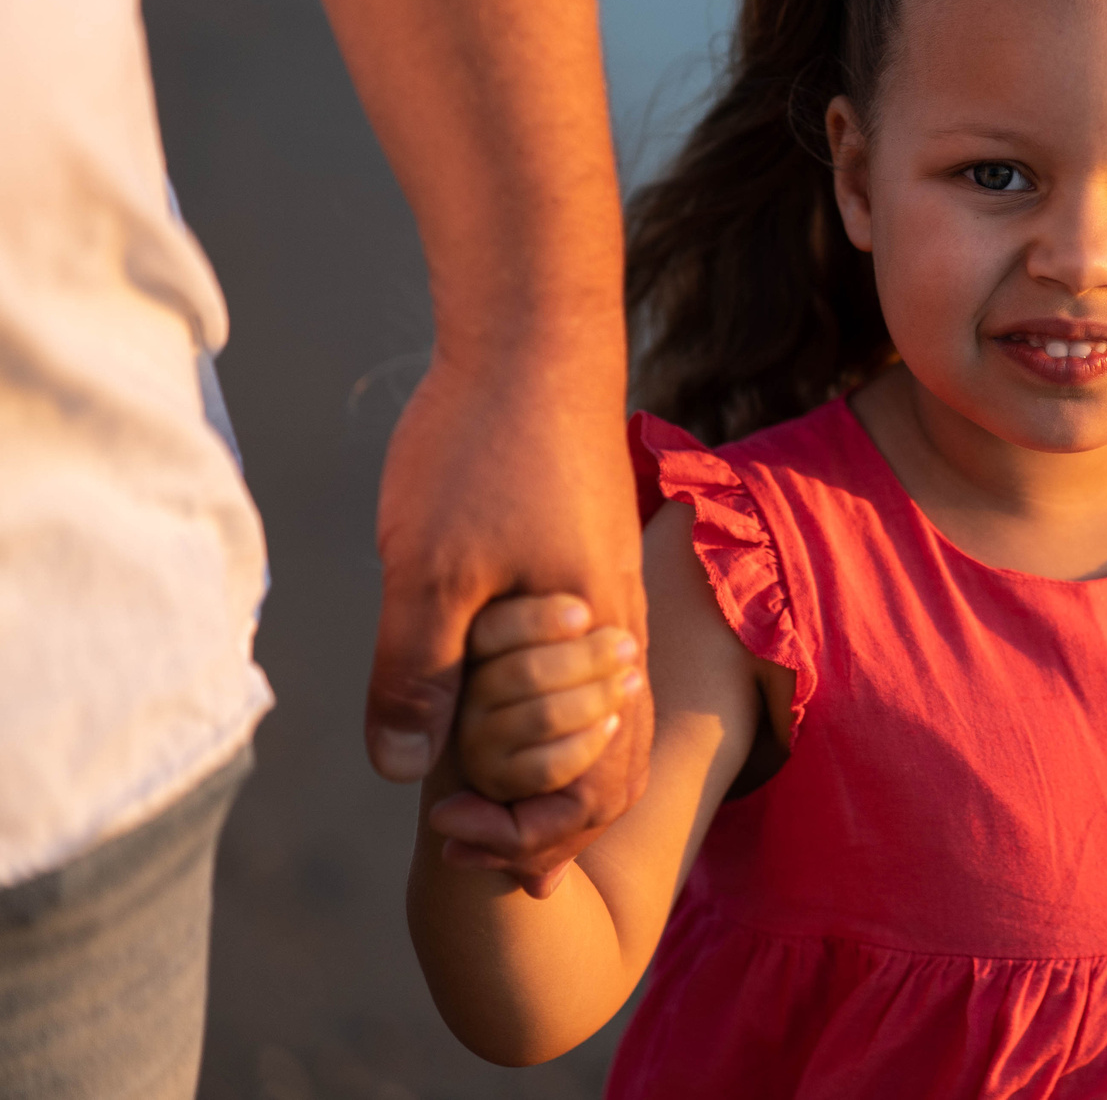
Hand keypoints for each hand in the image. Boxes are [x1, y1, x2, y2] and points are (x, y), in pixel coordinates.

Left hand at [367, 344, 651, 887]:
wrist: (536, 339)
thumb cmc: (485, 447)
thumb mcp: (428, 568)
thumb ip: (416, 672)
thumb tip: (406, 771)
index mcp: (597, 646)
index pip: (597, 784)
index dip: (529, 836)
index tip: (451, 835)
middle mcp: (621, 632)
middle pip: (617, 765)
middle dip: (549, 823)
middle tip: (468, 844)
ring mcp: (611, 597)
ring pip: (609, 719)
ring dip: (552, 771)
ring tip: (481, 798)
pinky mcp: (589, 566)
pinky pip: (592, 673)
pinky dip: (554, 716)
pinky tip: (493, 712)